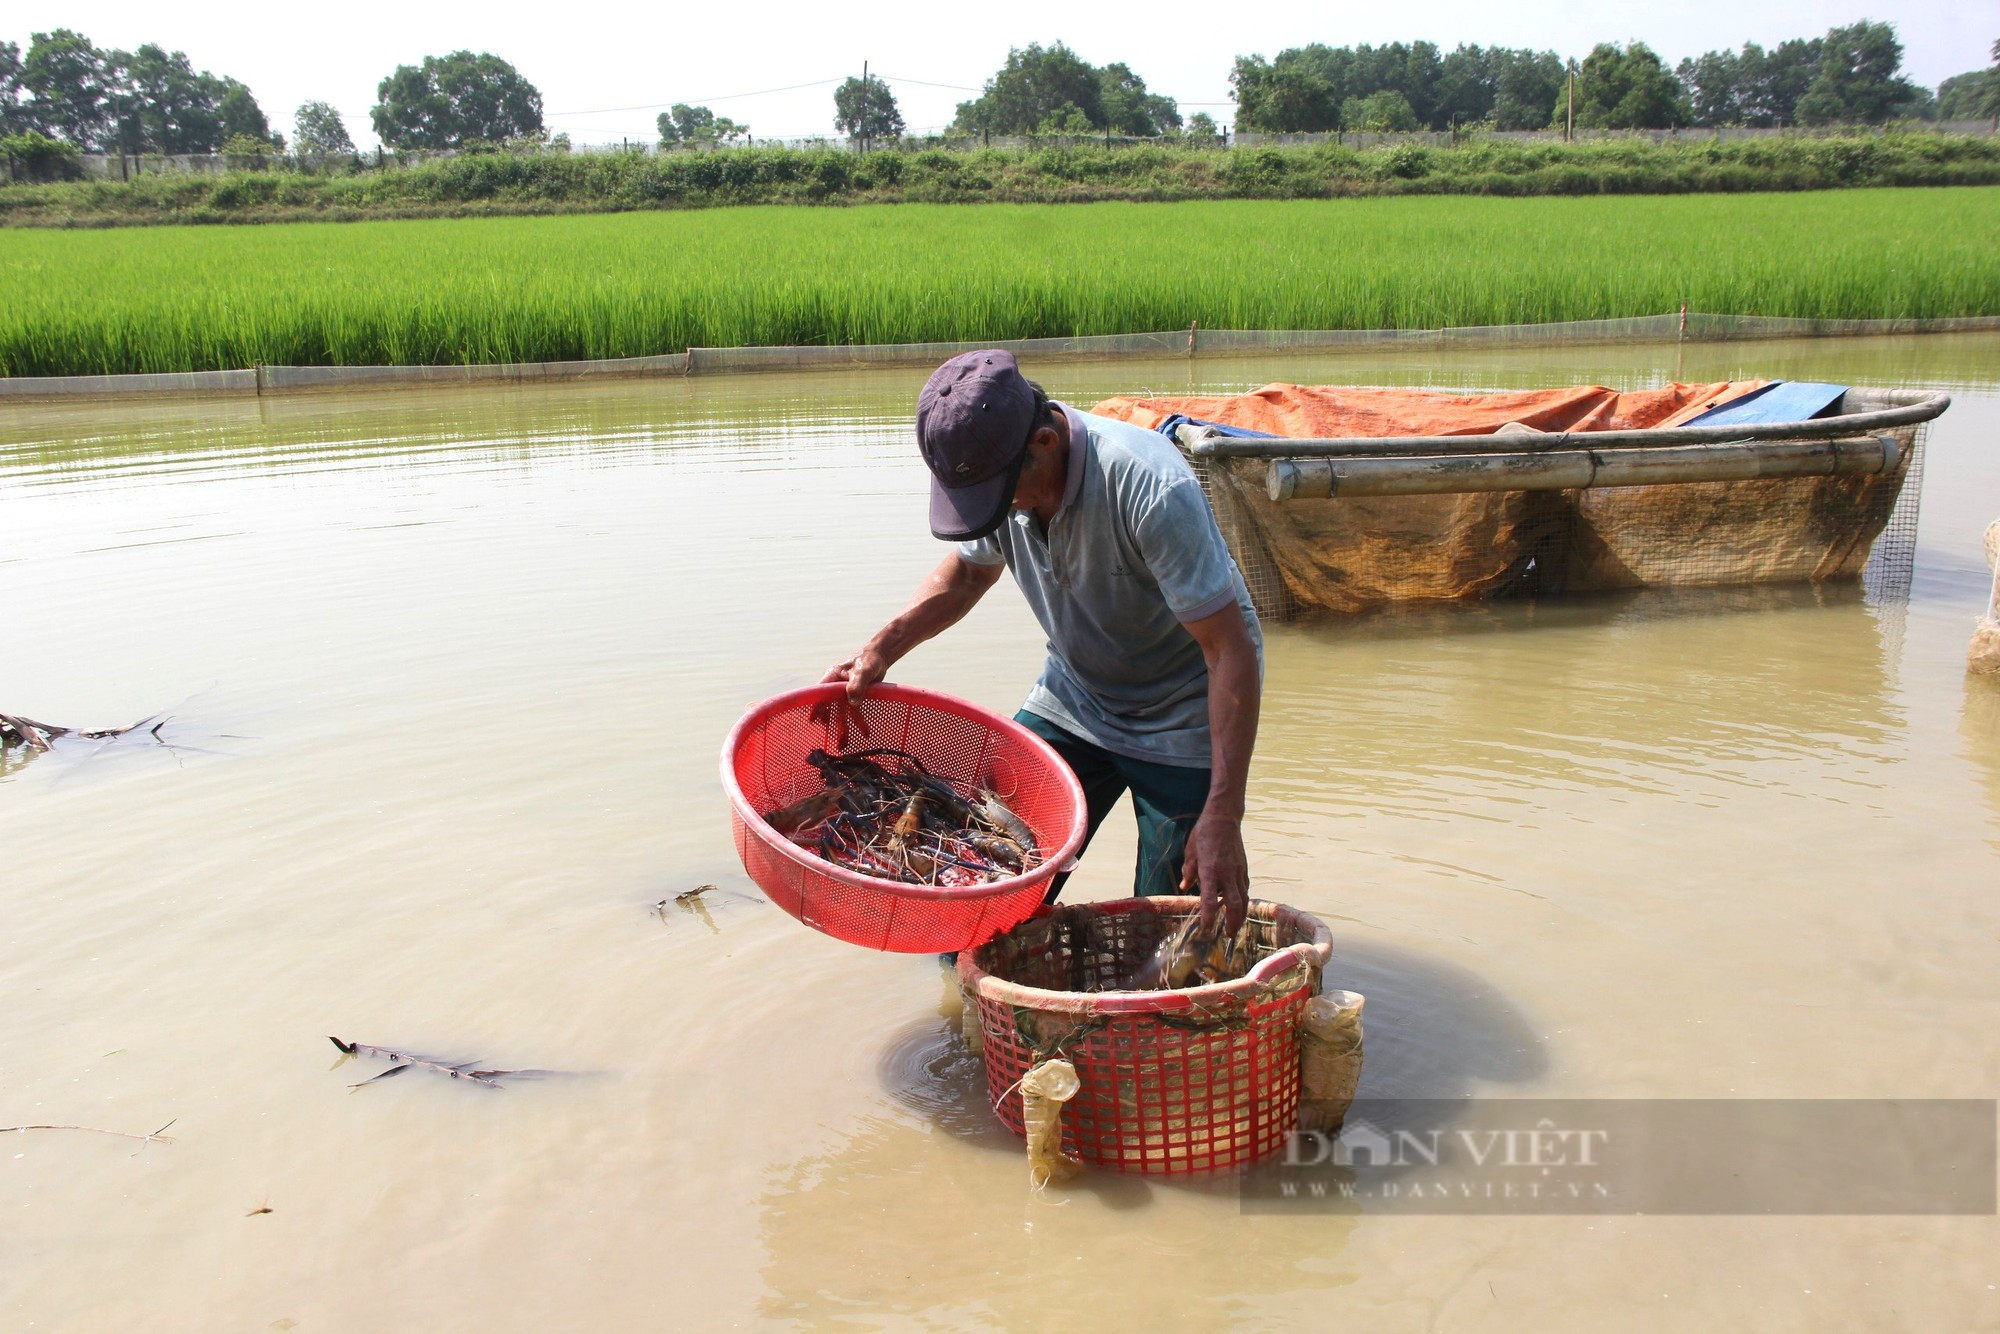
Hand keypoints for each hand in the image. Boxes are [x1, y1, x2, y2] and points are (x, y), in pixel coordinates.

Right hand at [814, 647, 889, 747]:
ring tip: (844, 744)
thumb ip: (858, 685)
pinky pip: (855, 711)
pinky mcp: (855, 696)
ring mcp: (845, 692)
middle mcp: (836, 685)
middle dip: (832, 724)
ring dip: (844, 727)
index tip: (813, 720)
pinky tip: (865, 732)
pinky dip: (859, 721)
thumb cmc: (869, 659)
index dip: (816, 706)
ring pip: (843, 712)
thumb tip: (853, 702)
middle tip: (833, 740)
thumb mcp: (864, 670)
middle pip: (831, 706)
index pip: (820, 692)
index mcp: (833, 676)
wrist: (880, 657)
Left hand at [1181, 806, 1247, 933]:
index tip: (1206, 930)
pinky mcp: (1244, 868)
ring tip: (1235, 927)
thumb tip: (1184, 887)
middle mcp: (1227, 874)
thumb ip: (1188, 872)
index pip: (1210, 901)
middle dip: (1232, 923)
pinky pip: (1245, 889)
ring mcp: (1238, 871)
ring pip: (1244, 899)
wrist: (1224, 818)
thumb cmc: (1204, 834)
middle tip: (1228, 935)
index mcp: (1210, 871)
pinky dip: (1243, 901)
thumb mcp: (1190, 852)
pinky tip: (1239, 907)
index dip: (1209, 918)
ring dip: (1240, 916)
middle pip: (1234, 905)